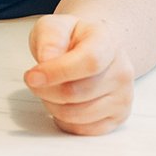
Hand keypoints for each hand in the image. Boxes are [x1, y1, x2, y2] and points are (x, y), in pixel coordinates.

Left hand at [25, 13, 135, 134]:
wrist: (92, 48)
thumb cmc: (71, 38)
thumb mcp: (54, 26)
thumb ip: (49, 39)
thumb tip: (47, 60)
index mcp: (108, 43)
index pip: (88, 62)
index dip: (57, 72)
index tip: (32, 76)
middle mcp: (122, 71)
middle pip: (77, 92)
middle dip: (44, 90)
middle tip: (34, 80)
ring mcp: (123, 97)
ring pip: (77, 115)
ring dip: (52, 105)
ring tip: (49, 89)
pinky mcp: (117, 117)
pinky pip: (83, 129)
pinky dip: (63, 120)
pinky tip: (61, 103)